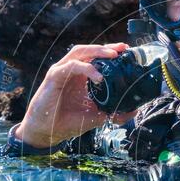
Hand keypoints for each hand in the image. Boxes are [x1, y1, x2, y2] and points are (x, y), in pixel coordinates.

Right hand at [15, 43, 134, 147]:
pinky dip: (86, 68)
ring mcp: (61, 71)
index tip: (127, 52)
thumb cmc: (66, 122)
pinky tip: (99, 77)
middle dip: (107, 47)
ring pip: (80, 52)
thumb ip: (113, 112)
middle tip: (123, 49)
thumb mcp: (95, 117)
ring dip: (97, 51)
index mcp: (80, 76)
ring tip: (113, 55)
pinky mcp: (54, 77)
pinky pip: (71, 66)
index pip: (96, 58)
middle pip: (89, 50)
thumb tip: (134, 111)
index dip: (111, 52)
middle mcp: (71, 70)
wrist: (45, 133)